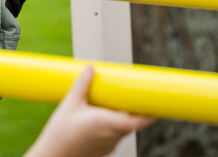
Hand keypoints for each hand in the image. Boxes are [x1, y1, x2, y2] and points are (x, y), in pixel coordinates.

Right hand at [24, 65, 154, 156]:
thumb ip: (82, 85)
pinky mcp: (102, 150)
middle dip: (134, 109)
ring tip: (113, 102)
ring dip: (122, 116)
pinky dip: (112, 125)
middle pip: (132, 122)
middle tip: (134, 93)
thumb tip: (91, 68)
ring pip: (123, 129)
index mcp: (107, 123)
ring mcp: (108, 145)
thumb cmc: (59, 134)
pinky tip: (99, 117)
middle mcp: (112, 136)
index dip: (150, 113)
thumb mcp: (69, 104)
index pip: (138, 120)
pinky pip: (113, 135)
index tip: (157, 103)